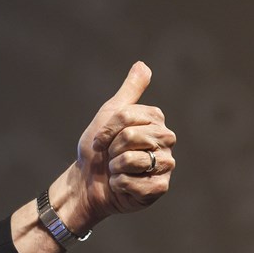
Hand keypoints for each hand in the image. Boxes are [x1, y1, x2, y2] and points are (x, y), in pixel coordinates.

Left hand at [71, 61, 176, 224]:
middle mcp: (166, 141)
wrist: (87, 181)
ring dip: (114, 168)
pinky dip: (119, 185)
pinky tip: (122, 185)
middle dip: (111, 149)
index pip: (127, 117)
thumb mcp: (110, 114)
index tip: (101, 140)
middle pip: (130, 136)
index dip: (106, 131)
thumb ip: (129, 91)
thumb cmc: (99, 148)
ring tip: (117, 170)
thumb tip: (143, 65)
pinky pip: (134, 183)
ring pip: (131, 160)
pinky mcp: (160, 187)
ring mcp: (165, 165)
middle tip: (112, 156)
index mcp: (155, 121)